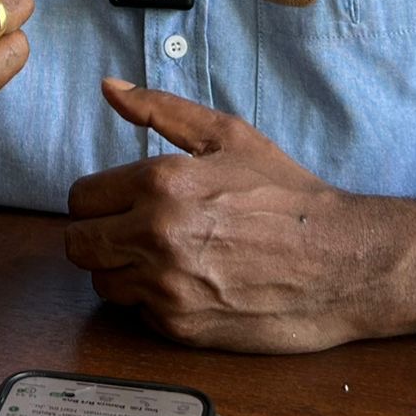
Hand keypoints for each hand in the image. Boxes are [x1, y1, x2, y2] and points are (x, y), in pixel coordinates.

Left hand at [64, 80, 373, 352]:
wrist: (338, 262)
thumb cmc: (287, 195)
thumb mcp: (229, 136)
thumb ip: (161, 110)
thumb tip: (108, 88)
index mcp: (161, 183)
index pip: (80, 198)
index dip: (99, 198)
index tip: (121, 201)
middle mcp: (155, 235)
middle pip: (76, 245)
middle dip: (99, 235)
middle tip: (132, 230)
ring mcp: (165, 286)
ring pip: (101, 282)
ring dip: (122, 270)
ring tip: (164, 255)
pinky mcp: (179, 327)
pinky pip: (135, 313)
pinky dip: (152, 300)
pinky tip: (188, 281)